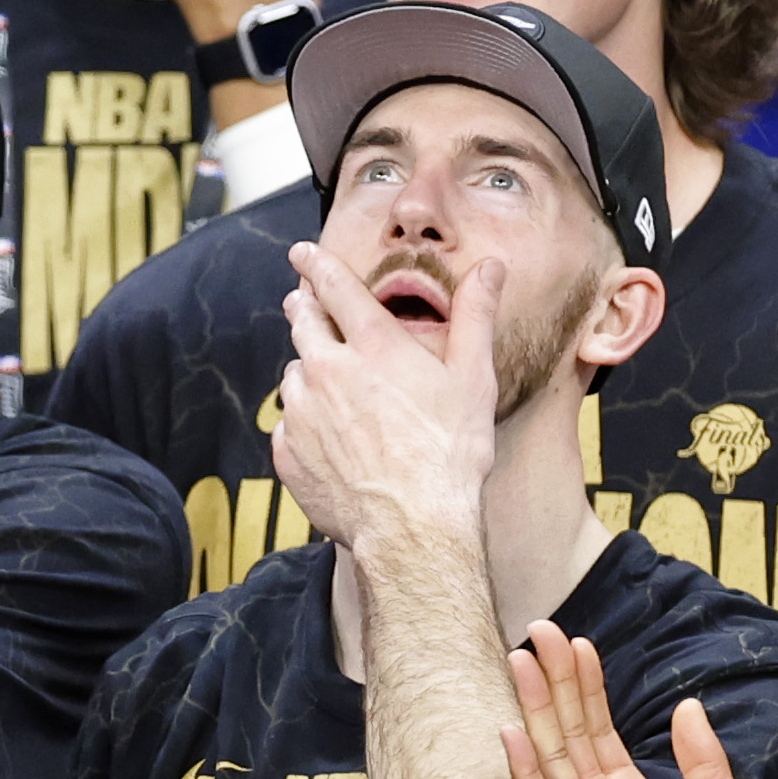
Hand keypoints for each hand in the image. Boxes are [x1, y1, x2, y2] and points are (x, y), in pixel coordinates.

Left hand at [270, 243, 499, 556]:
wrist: (413, 527)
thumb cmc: (450, 454)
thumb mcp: (473, 379)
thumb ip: (476, 316)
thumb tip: (489, 267)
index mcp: (373, 346)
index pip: (335, 288)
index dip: (317, 264)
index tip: (302, 251)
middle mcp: (327, 370)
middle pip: (302, 323)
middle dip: (303, 307)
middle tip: (302, 301)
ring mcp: (301, 412)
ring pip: (295, 375)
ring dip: (309, 372)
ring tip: (334, 388)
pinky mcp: (287, 450)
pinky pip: (290, 423)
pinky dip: (305, 422)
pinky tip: (332, 438)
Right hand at [497, 630, 774, 778]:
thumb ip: (702, 762)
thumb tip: (687, 707)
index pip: (599, 731)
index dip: (588, 687)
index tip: (577, 643)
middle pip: (569, 734)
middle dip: (554, 683)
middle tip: (538, 632)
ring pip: (552, 760)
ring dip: (536, 711)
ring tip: (524, 663)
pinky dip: (527, 774)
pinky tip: (515, 734)